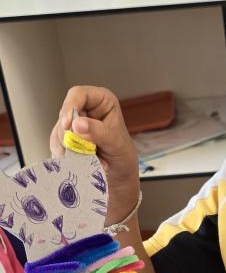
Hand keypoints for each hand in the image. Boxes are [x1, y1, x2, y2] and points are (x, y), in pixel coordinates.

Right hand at [50, 86, 138, 222]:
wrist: (118, 178)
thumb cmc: (123, 157)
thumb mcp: (115, 143)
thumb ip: (98, 133)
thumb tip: (77, 125)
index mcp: (102, 101)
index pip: (78, 94)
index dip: (70, 107)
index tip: (67, 125)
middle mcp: (86, 110)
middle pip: (65, 115)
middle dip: (71, 135)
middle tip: (84, 150)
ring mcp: (74, 125)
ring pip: (58, 132)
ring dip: (70, 149)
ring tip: (89, 159)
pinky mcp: (65, 140)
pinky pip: (56, 145)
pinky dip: (66, 157)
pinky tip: (79, 163)